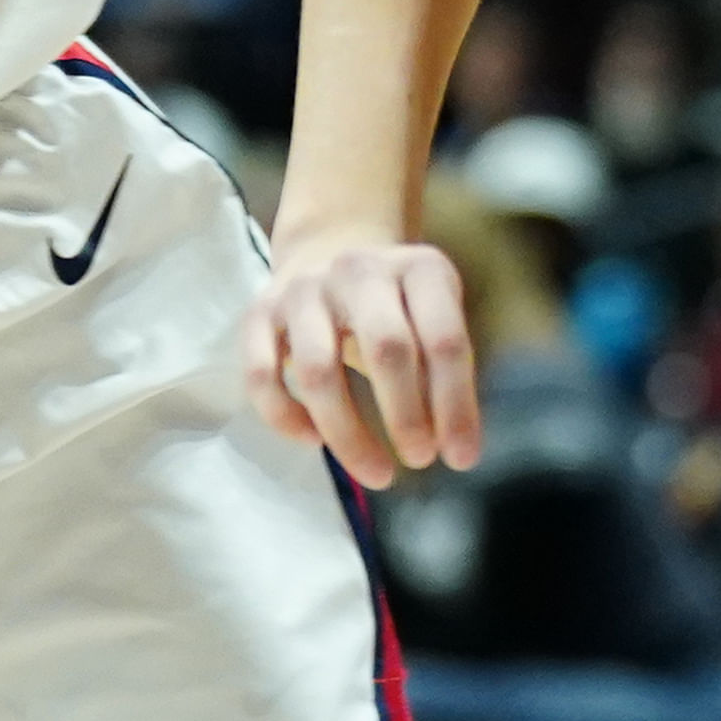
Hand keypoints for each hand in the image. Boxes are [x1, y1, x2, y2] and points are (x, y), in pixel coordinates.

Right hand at [241, 230, 479, 492]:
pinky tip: (313, 441)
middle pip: (385, 347)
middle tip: (419, 460)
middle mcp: (359, 269)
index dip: (455, 404)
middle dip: (406, 416)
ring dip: (348, 433)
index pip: (444, 338)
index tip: (460, 458)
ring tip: (377, 471)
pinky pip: (262, 375)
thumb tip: (455, 447)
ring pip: (318, 369)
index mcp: (418, 267)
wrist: (329, 248)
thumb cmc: (397, 304)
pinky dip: (285, 417)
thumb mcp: (433, 315)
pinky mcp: (259, 311)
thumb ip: (444, 370)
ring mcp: (304, 287)